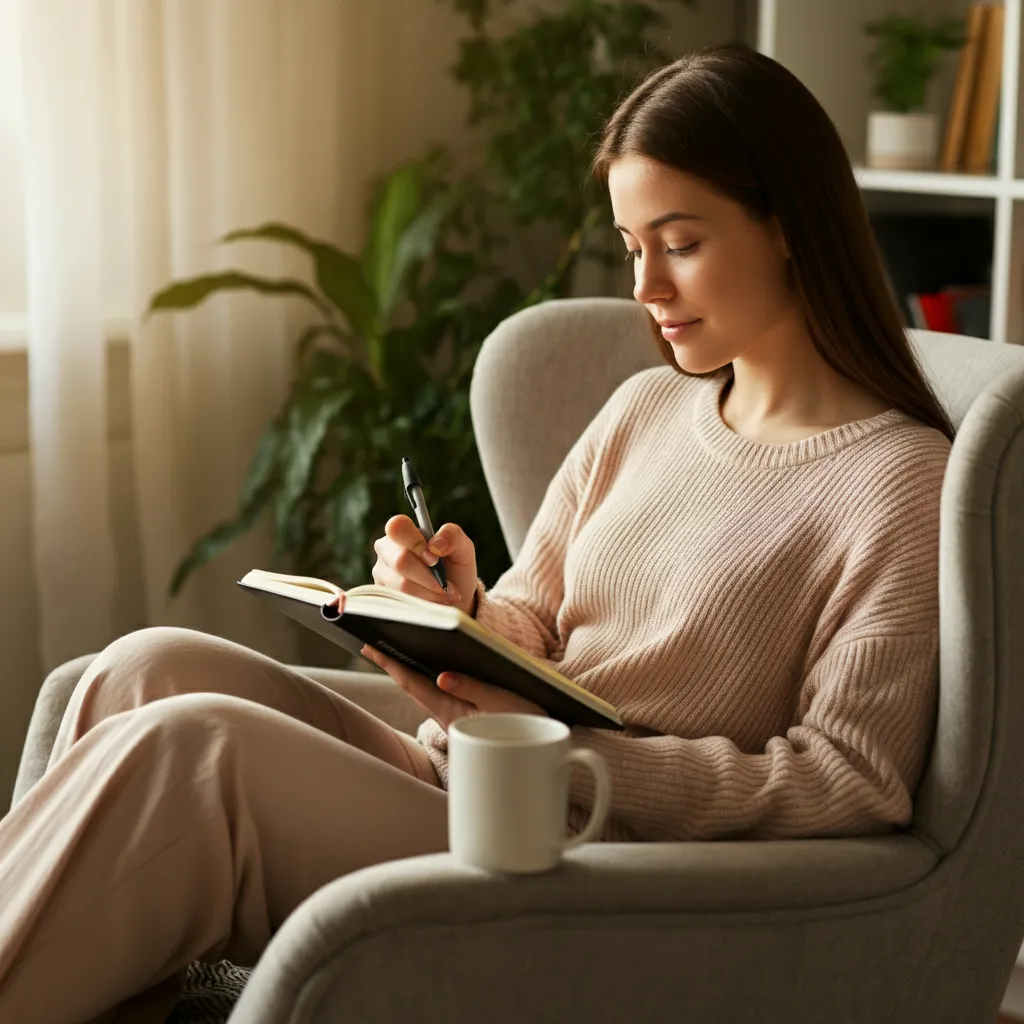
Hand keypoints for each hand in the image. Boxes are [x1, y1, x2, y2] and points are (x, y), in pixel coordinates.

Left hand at [360, 644, 546, 730]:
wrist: (549, 742)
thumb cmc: (528, 721)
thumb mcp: (502, 702)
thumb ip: (472, 688)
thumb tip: (442, 676)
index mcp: (453, 710)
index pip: (414, 683)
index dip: (391, 664)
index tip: (370, 647)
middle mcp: (448, 713)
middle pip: (414, 684)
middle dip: (392, 664)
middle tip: (369, 643)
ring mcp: (455, 714)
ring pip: (424, 689)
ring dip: (406, 670)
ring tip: (388, 650)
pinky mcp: (464, 713)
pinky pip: (438, 692)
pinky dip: (425, 677)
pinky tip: (420, 666)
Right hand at [371, 515, 478, 616]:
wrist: (453, 599)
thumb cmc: (455, 569)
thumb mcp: (463, 549)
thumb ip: (453, 536)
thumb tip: (435, 544)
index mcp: (402, 532)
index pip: (397, 527)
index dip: (417, 544)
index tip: (435, 559)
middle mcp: (386, 550)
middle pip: (401, 561)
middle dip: (429, 577)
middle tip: (445, 584)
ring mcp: (381, 574)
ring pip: (402, 585)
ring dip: (430, 593)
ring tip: (444, 594)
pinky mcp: (383, 596)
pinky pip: (401, 601)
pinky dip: (423, 603)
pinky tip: (432, 602)